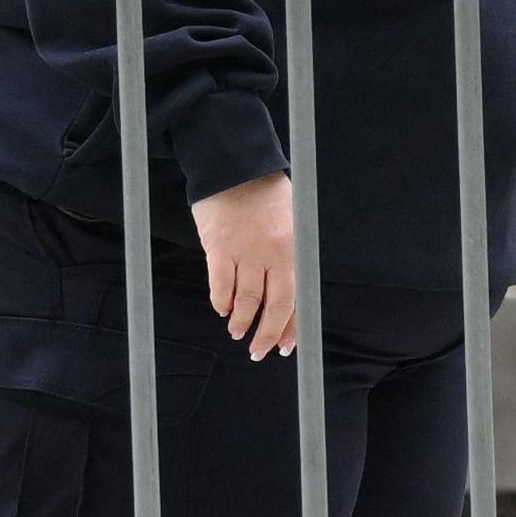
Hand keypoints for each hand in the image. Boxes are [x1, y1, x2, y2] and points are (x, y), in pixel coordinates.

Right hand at [196, 172, 297, 358]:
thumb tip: (287, 296)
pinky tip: (222, 309)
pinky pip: (220, 286)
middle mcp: (273, 254)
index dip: (291, 327)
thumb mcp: (290, 222)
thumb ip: (290, 256)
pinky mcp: (219, 248)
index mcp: (293, 249)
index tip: (285, 345)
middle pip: (273, 307)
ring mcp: (245, 252)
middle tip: (258, 351)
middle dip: (266, 335)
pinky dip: (221, 302)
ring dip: (241, 322)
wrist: (235, 166)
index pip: (296, 299)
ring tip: (237, 331)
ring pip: (246, 301)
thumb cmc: (265, 193)